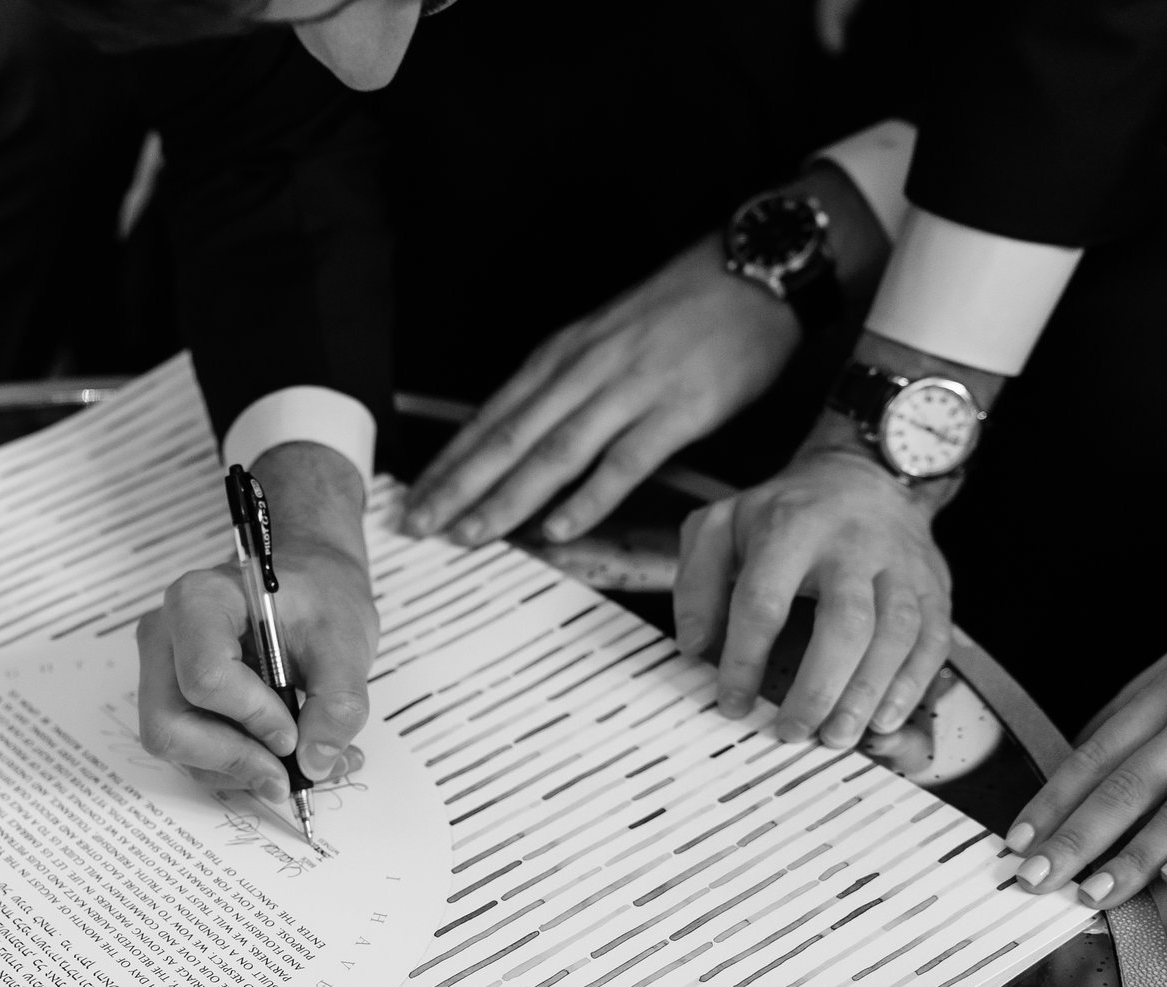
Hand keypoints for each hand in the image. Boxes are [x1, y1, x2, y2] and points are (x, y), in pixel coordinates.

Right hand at [139, 441, 376, 799]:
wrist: (310, 586)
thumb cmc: (319, 596)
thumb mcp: (346, 640)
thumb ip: (337, 702)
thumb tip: (314, 762)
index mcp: (199, 602)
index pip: (205, 678)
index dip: (253, 718)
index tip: (294, 733)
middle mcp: (166, 638)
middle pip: (171, 726)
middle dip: (234, 760)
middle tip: (288, 775)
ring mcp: (163, 672)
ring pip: (178, 748)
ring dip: (240, 771)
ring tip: (303, 765)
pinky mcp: (175, 701)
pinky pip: (191, 753)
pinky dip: (238, 768)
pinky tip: (283, 758)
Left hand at [401, 236, 801, 545]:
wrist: (751, 272)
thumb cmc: (680, 310)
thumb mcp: (604, 338)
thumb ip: (565, 385)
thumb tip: (523, 436)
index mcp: (561, 356)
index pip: (490, 417)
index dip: (450, 462)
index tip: (414, 497)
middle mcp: (584, 372)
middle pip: (508, 438)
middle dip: (458, 486)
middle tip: (418, 525)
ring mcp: (629, 391)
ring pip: (553, 452)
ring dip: (507, 498)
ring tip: (469, 534)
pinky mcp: (677, 411)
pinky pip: (624, 461)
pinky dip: (588, 497)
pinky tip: (558, 527)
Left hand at [674, 424, 951, 746]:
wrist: (863, 475)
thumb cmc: (784, 513)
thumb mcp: (722, 526)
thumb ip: (696, 582)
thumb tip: (694, 645)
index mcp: (791, 528)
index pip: (764, 599)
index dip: (745, 657)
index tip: (732, 703)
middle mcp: (852, 544)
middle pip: (845, 621)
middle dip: (819, 685)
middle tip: (792, 731)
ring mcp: (900, 565)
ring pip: (896, 633)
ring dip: (868, 693)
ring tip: (837, 737)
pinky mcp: (933, 584)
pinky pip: (933, 638)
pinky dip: (912, 683)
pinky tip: (885, 719)